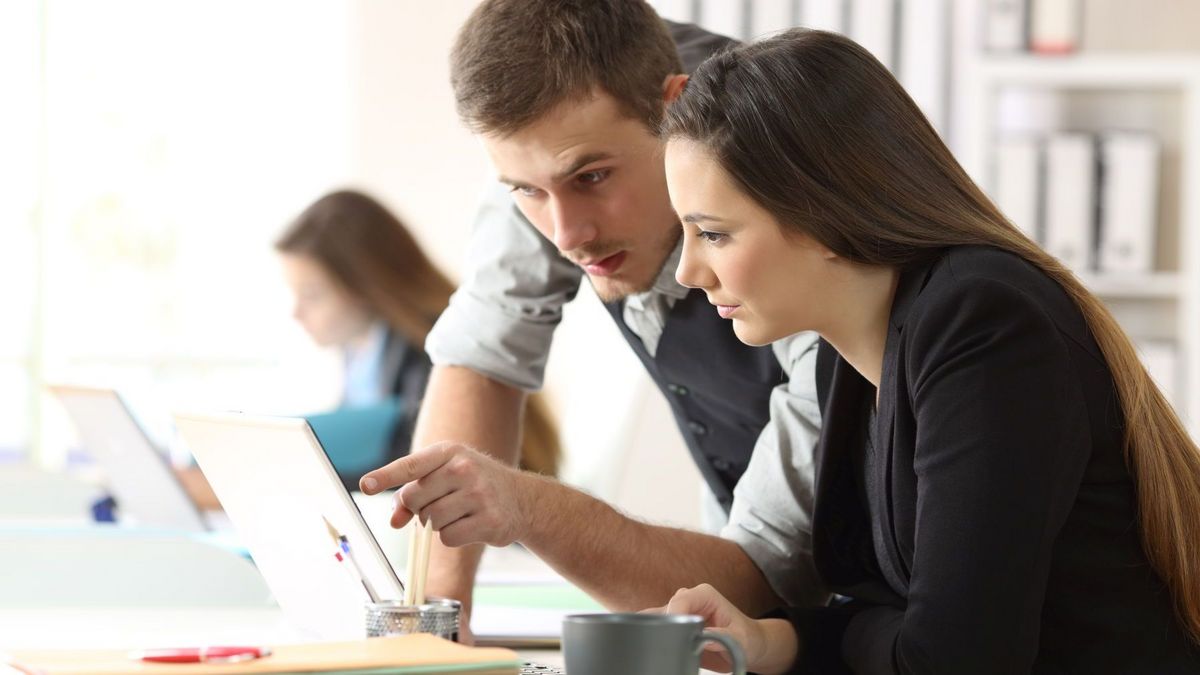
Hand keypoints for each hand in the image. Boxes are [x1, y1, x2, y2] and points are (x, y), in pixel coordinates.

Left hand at [359, 442, 531, 546]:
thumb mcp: (445, 476)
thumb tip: (394, 521)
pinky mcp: (488, 521)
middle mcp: (464, 468)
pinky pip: (448, 538)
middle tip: (441, 503)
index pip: (411, 465)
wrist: (521, 499)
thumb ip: (414, 493)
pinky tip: (471, 525)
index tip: (366, 485)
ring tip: (460, 513)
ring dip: (437, 524)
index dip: (386, 476)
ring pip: (430, 522)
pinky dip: (453, 537)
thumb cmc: (474, 484)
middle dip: (420, 508)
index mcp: (449, 452)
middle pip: (415, 500)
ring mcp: (479, 494)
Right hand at [645, 584, 778, 673]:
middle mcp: (689, 600)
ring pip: (657, 619)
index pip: (680, 601)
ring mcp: (681, 613)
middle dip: (663, 627)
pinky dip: (655, 637)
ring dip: (658, 633)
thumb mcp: (740, 639)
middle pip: (665, 609)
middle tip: (668, 645)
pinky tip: (658, 647)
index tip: (673, 636)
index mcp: (704, 595)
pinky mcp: (675, 626)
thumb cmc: (747, 638)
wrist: (748, 646)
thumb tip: (702, 640)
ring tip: (665, 648)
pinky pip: (657, 629)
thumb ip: (722, 638)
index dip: (674, 616)